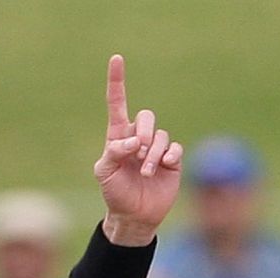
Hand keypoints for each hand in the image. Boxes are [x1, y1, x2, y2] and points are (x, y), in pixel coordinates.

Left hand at [94, 55, 183, 245]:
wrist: (134, 217)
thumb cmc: (115, 193)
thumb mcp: (105, 172)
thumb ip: (114, 152)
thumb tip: (134, 141)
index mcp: (118, 136)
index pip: (117, 104)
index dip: (117, 82)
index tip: (116, 59)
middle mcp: (139, 138)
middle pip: (146, 116)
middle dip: (144, 131)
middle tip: (138, 151)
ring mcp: (156, 149)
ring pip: (161, 136)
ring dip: (153, 154)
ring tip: (146, 172)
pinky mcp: (172, 161)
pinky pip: (175, 147)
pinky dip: (170, 155)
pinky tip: (165, 165)